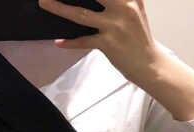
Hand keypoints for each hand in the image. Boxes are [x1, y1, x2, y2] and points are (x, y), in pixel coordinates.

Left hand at [37, 0, 166, 84]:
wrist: (149, 64)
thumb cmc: (137, 37)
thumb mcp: (134, 9)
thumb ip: (118, 0)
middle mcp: (124, 7)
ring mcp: (115, 25)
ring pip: (81, 14)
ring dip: (59, 8)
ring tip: (44, 2)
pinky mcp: (108, 43)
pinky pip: (83, 41)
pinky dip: (70, 42)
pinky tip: (59, 42)